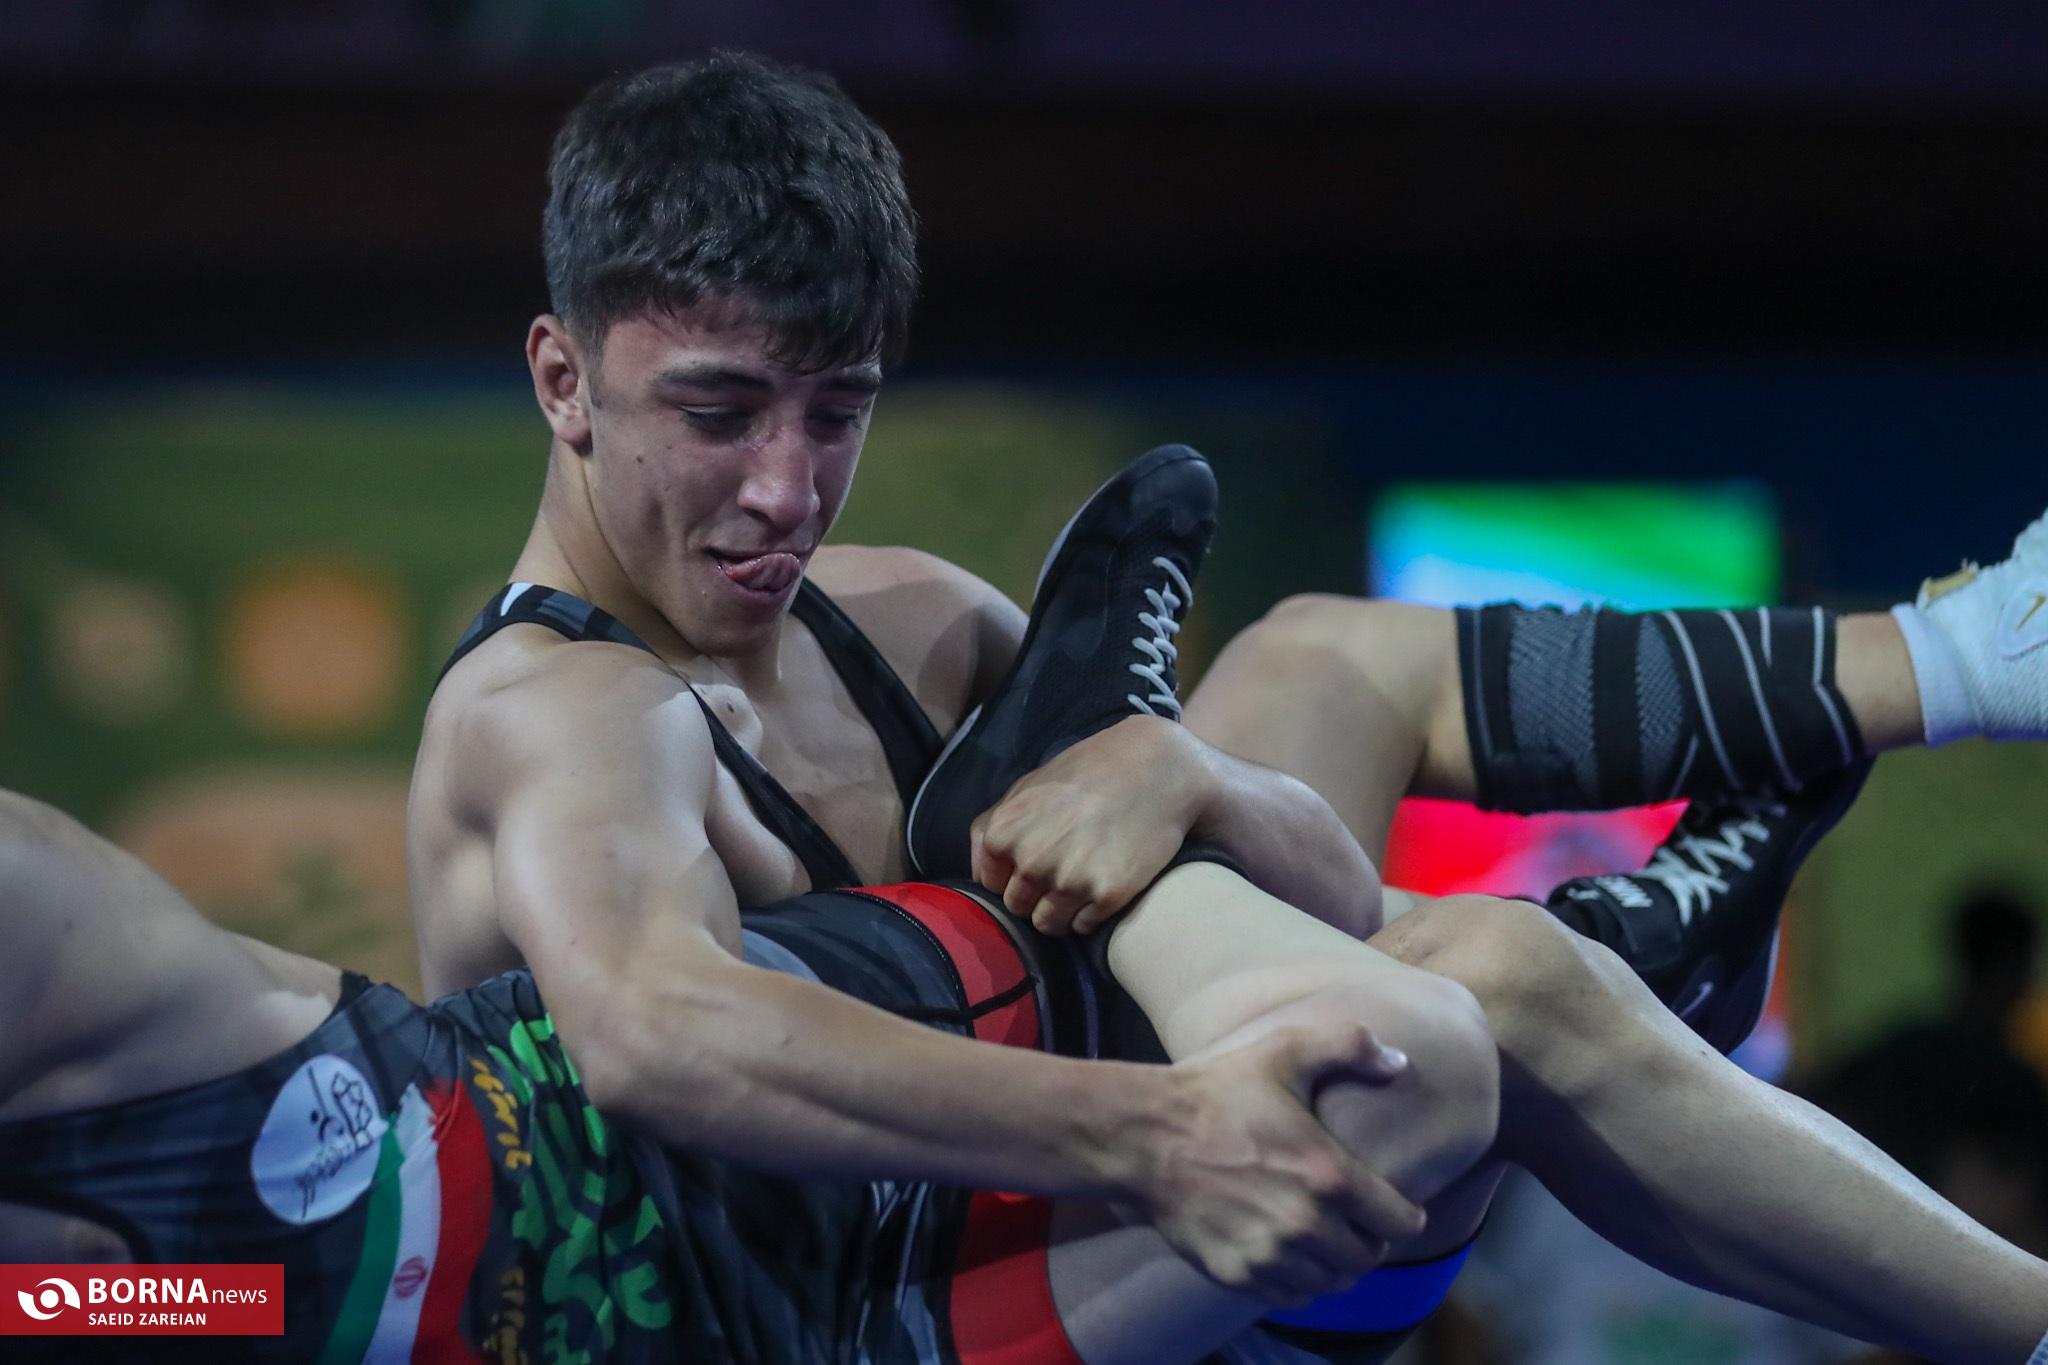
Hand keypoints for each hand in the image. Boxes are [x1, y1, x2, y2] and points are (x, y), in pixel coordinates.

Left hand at [971, 716, 1216, 934]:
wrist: (1159, 770)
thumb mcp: (1029, 785)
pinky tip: (1104, 883)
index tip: (1036, 859)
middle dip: (1036, 893)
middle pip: (1018, 906)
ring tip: (1083, 880)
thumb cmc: (1090, 772)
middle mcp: (1031, 861)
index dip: (1012, 874)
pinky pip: (1083, 926)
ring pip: (1047, 923)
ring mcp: (1069, 881)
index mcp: (1003, 834)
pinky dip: (1090, 913)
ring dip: (1061, 910)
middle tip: (1065, 867)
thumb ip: (992, 824)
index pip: (990, 883)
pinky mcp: (1106, 896)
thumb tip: (977, 870)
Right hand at [1129, 1021, 1424, 1304]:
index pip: (1401, 1222)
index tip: (1395, 1205)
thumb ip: (1350, 1046)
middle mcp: (1307, 1225)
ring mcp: (1270, 1255)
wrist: (1144, 1137)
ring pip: (1332, 1282)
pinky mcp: (1237, 1273)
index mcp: (1329, 1175)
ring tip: (1325, 1239)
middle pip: (1367, 1257)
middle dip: (1369, 1239)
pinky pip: (1291, 1295)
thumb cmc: (1218, 1092)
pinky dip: (1299, 1280)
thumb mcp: (1284, 1051)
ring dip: (1335, 1263)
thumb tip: (1400, 1061)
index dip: (1405, 1214)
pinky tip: (1289, 1252)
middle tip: (1356, 1220)